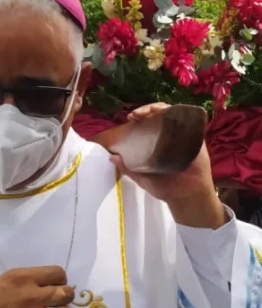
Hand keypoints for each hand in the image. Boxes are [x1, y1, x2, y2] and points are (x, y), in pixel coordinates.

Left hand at [110, 103, 225, 227]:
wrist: (187, 197)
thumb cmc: (166, 187)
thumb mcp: (143, 178)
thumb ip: (128, 168)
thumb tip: (112, 157)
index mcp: (155, 144)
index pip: (147, 124)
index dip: (139, 117)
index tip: (130, 118)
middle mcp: (168, 137)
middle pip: (158, 116)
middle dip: (147, 110)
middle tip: (136, 115)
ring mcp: (183, 136)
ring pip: (173, 115)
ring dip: (162, 109)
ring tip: (151, 111)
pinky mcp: (196, 139)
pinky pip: (191, 122)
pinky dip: (182, 114)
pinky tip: (172, 113)